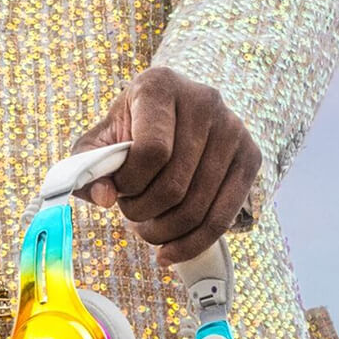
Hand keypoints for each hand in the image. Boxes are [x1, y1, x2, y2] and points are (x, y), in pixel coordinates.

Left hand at [70, 66, 261, 265]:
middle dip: (143, 212)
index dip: (131, 182)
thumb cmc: (131, 129)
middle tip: (130, 214)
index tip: (120, 189)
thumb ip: (87, 166)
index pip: (152, 151)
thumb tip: (103, 198)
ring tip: (147, 228)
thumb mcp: (100, 139)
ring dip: (164, 230)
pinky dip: (192, 244)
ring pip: (198, 206)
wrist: (174, 114)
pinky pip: (224, 218)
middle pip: (175, 185)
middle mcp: (204, 100)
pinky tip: (169, 252)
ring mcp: (233, 128)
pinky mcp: (251, 156)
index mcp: (160, 86)